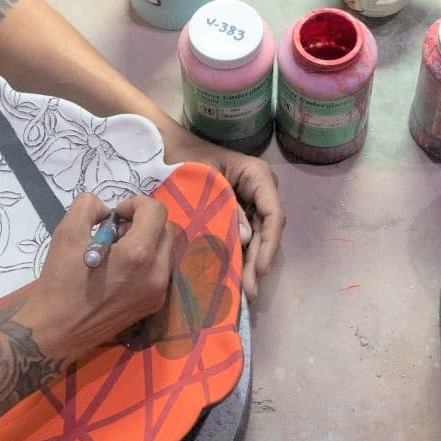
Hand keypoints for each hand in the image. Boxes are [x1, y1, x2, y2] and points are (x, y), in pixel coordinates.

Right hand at [23, 193, 173, 365]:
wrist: (57, 330)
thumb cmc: (60, 282)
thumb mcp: (66, 233)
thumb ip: (88, 206)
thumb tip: (106, 210)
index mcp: (138, 254)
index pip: (156, 211)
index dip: (135, 203)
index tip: (115, 214)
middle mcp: (156, 274)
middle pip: (166, 229)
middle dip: (143, 222)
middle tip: (115, 230)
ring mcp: (158, 293)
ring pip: (165, 251)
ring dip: (147, 241)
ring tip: (116, 250)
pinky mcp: (153, 306)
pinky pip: (159, 271)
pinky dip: (146, 261)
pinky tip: (120, 270)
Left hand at [165, 133, 284, 302]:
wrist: (167, 148)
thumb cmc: (184, 158)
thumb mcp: (203, 182)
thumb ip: (225, 208)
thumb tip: (246, 239)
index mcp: (256, 175)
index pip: (273, 213)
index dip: (269, 244)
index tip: (259, 269)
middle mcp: (260, 189)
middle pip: (266, 231)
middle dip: (259, 261)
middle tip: (250, 291)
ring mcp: (250, 201)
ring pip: (257, 237)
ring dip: (251, 264)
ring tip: (245, 293)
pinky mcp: (238, 211)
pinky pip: (244, 235)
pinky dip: (240, 256)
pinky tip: (235, 278)